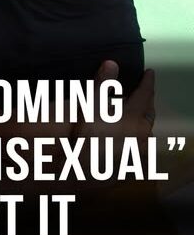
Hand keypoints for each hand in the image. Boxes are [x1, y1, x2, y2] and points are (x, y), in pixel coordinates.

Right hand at [74, 61, 154, 181]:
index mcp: (135, 117)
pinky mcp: (131, 164)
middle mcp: (141, 134)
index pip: (145, 95)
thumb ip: (102, 84)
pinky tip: (129, 140)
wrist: (85, 172)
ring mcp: (137, 151)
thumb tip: (111, 62)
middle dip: (148, 102)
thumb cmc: (89, 137)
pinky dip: (137, 138)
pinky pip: (139, 147)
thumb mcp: (92, 107)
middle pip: (149, 114)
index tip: (150, 72)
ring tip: (137, 115)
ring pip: (146, 132)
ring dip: (143, 121)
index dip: (147, 82)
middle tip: (146, 93)